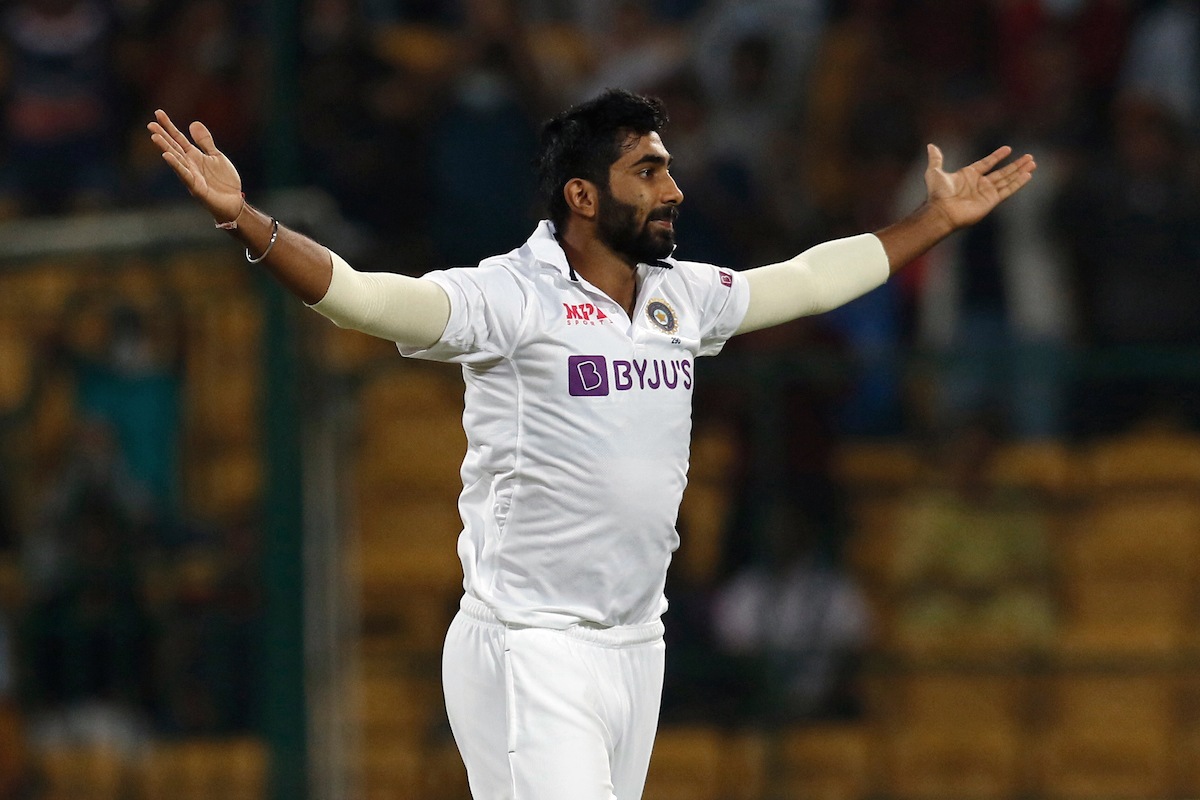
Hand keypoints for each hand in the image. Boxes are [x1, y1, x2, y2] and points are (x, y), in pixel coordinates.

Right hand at [147, 109, 243, 223]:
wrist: (234, 202)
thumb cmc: (224, 181)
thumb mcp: (216, 156)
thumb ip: (205, 142)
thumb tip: (193, 123)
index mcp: (194, 156)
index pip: (178, 138)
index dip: (169, 126)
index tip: (158, 112)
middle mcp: (189, 164)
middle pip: (174, 147)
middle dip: (162, 136)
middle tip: (150, 124)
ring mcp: (191, 176)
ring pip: (176, 160)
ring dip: (165, 148)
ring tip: (154, 137)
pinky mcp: (197, 188)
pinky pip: (185, 175)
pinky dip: (176, 166)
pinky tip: (167, 156)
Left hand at [925, 144, 1035, 229]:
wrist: (941, 211)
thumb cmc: (937, 193)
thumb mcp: (934, 172)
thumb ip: (936, 159)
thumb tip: (931, 146)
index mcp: (968, 175)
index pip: (987, 163)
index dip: (997, 156)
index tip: (1008, 149)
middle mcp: (979, 184)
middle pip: (1002, 172)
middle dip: (1016, 165)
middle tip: (1029, 157)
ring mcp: (986, 193)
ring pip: (1008, 180)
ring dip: (1020, 171)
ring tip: (1033, 163)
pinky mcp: (991, 201)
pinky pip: (1008, 190)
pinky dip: (1018, 183)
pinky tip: (1028, 175)